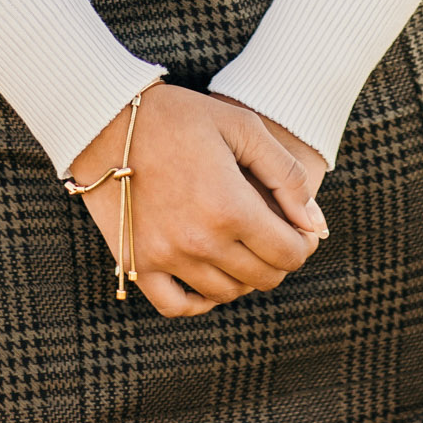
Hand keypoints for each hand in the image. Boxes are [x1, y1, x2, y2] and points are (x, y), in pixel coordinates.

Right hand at [68, 84, 326, 318]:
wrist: (107, 119)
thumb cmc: (179, 116)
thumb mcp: (242, 127)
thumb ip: (286, 176)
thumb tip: (315, 224)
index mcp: (231, 207)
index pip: (288, 253)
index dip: (303, 245)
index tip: (300, 231)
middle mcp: (201, 242)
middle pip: (261, 277)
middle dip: (278, 260)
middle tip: (274, 236)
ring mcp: (167, 257)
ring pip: (225, 293)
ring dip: (243, 277)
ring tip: (242, 248)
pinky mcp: (137, 263)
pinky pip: (177, 306)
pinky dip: (199, 301)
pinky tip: (208, 279)